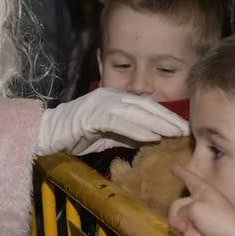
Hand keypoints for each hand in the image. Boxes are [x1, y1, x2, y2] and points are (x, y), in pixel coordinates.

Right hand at [36, 88, 188, 155]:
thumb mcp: (108, 135)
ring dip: (158, 123)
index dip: (165, 115)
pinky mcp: (93, 115)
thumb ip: (127, 134)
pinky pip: (120, 122)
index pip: (145, 105)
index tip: (183, 126)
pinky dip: (137, 130)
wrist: (47, 133)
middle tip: (186, 128)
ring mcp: (102, 104)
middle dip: (168, 117)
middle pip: (146, 105)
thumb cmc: (76, 135)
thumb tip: (150, 139)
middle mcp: (110, 96)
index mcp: (114, 99)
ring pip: (136, 112)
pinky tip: (152, 137)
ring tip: (175, 132)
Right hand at [166, 163, 234, 235]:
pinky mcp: (203, 231)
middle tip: (183, 226)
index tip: (172, 166)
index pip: (188, 177)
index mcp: (202, 189)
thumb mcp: (195, 209)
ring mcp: (202, 217)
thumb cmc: (217, 219)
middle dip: (177, 218)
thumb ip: (180, 211)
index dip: (180, 172)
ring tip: (199, 234)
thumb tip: (180, 221)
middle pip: (177, 206)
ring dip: (187, 230)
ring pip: (181, 222)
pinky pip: (189, 232)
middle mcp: (201, 201)